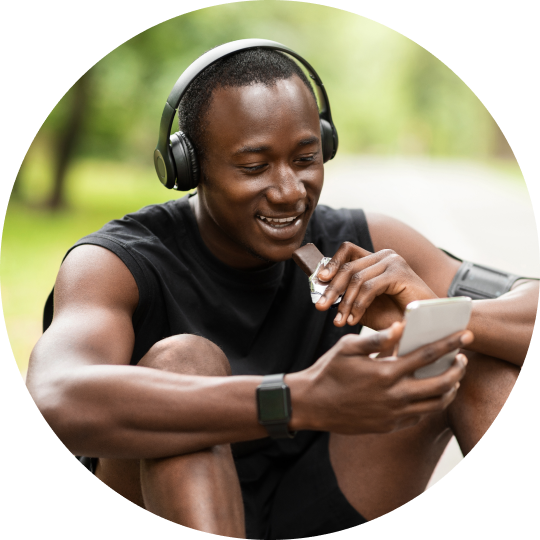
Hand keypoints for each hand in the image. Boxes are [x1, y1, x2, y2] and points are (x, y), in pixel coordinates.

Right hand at [296, 322, 471, 434]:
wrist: (312, 404)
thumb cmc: (329, 371)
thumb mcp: (348, 347)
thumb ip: (377, 338)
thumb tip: (401, 327)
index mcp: (386, 373)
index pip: (428, 355)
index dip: (450, 344)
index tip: (465, 334)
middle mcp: (395, 397)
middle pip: (441, 384)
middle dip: (458, 370)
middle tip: (463, 359)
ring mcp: (393, 415)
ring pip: (435, 404)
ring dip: (449, 389)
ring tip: (451, 378)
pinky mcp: (388, 426)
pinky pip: (418, 416)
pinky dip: (429, 403)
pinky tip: (427, 393)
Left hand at [315, 242, 436, 330]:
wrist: (425, 325)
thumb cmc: (396, 315)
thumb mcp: (365, 304)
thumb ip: (348, 295)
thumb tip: (323, 293)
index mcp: (376, 259)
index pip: (347, 250)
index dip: (331, 263)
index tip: (319, 279)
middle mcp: (384, 256)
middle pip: (348, 267)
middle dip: (332, 289)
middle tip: (320, 307)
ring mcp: (393, 262)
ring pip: (356, 279)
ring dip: (345, 302)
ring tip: (339, 321)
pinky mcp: (399, 273)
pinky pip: (369, 287)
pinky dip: (358, 305)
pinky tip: (354, 320)